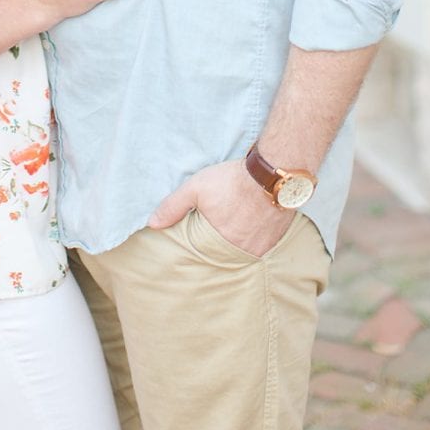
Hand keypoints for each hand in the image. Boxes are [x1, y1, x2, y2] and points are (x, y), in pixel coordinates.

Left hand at [149, 159, 293, 257]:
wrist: (274, 173)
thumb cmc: (234, 180)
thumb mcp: (197, 187)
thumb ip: (173, 206)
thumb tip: (152, 224)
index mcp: (218, 243)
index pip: (204, 256)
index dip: (201, 248)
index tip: (202, 241)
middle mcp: (239, 251)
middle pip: (225, 256)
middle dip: (220, 249)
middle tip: (220, 236)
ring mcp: (260, 247)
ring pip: (245, 254)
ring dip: (240, 246)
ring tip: (237, 232)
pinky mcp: (276, 240)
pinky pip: (263, 248)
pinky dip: (257, 241)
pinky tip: (255, 229)